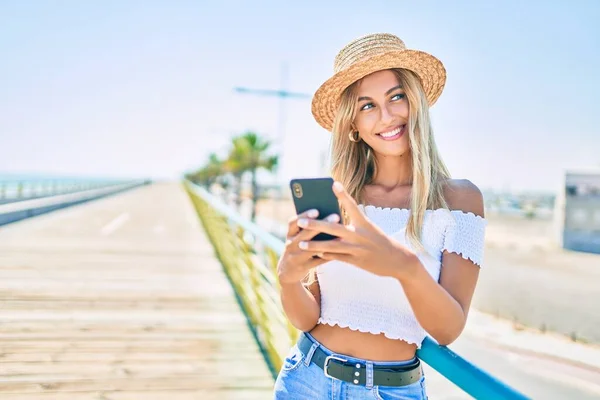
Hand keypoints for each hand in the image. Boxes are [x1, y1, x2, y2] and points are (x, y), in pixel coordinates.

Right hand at [276, 209, 339, 285]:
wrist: (288, 270)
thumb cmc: (298, 247)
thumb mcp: (297, 237)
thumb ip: (308, 228)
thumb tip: (328, 214)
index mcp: (290, 234)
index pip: (293, 222)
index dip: (304, 216)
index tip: (317, 210)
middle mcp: (290, 244)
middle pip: (305, 234)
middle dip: (321, 225)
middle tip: (336, 216)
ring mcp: (296, 257)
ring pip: (312, 248)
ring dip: (328, 241)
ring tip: (342, 236)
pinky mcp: (303, 267)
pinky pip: (318, 261)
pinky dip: (329, 255)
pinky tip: (341, 250)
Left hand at [296, 181, 418, 279]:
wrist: (398, 260)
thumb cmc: (380, 241)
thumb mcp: (370, 229)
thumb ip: (353, 225)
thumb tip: (332, 220)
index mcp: (365, 223)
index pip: (352, 206)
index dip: (343, 194)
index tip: (333, 183)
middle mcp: (360, 234)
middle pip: (334, 228)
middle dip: (315, 225)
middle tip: (300, 221)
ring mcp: (357, 249)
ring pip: (331, 246)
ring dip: (314, 245)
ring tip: (300, 243)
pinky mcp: (356, 261)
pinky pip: (337, 258)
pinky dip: (325, 255)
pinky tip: (314, 254)